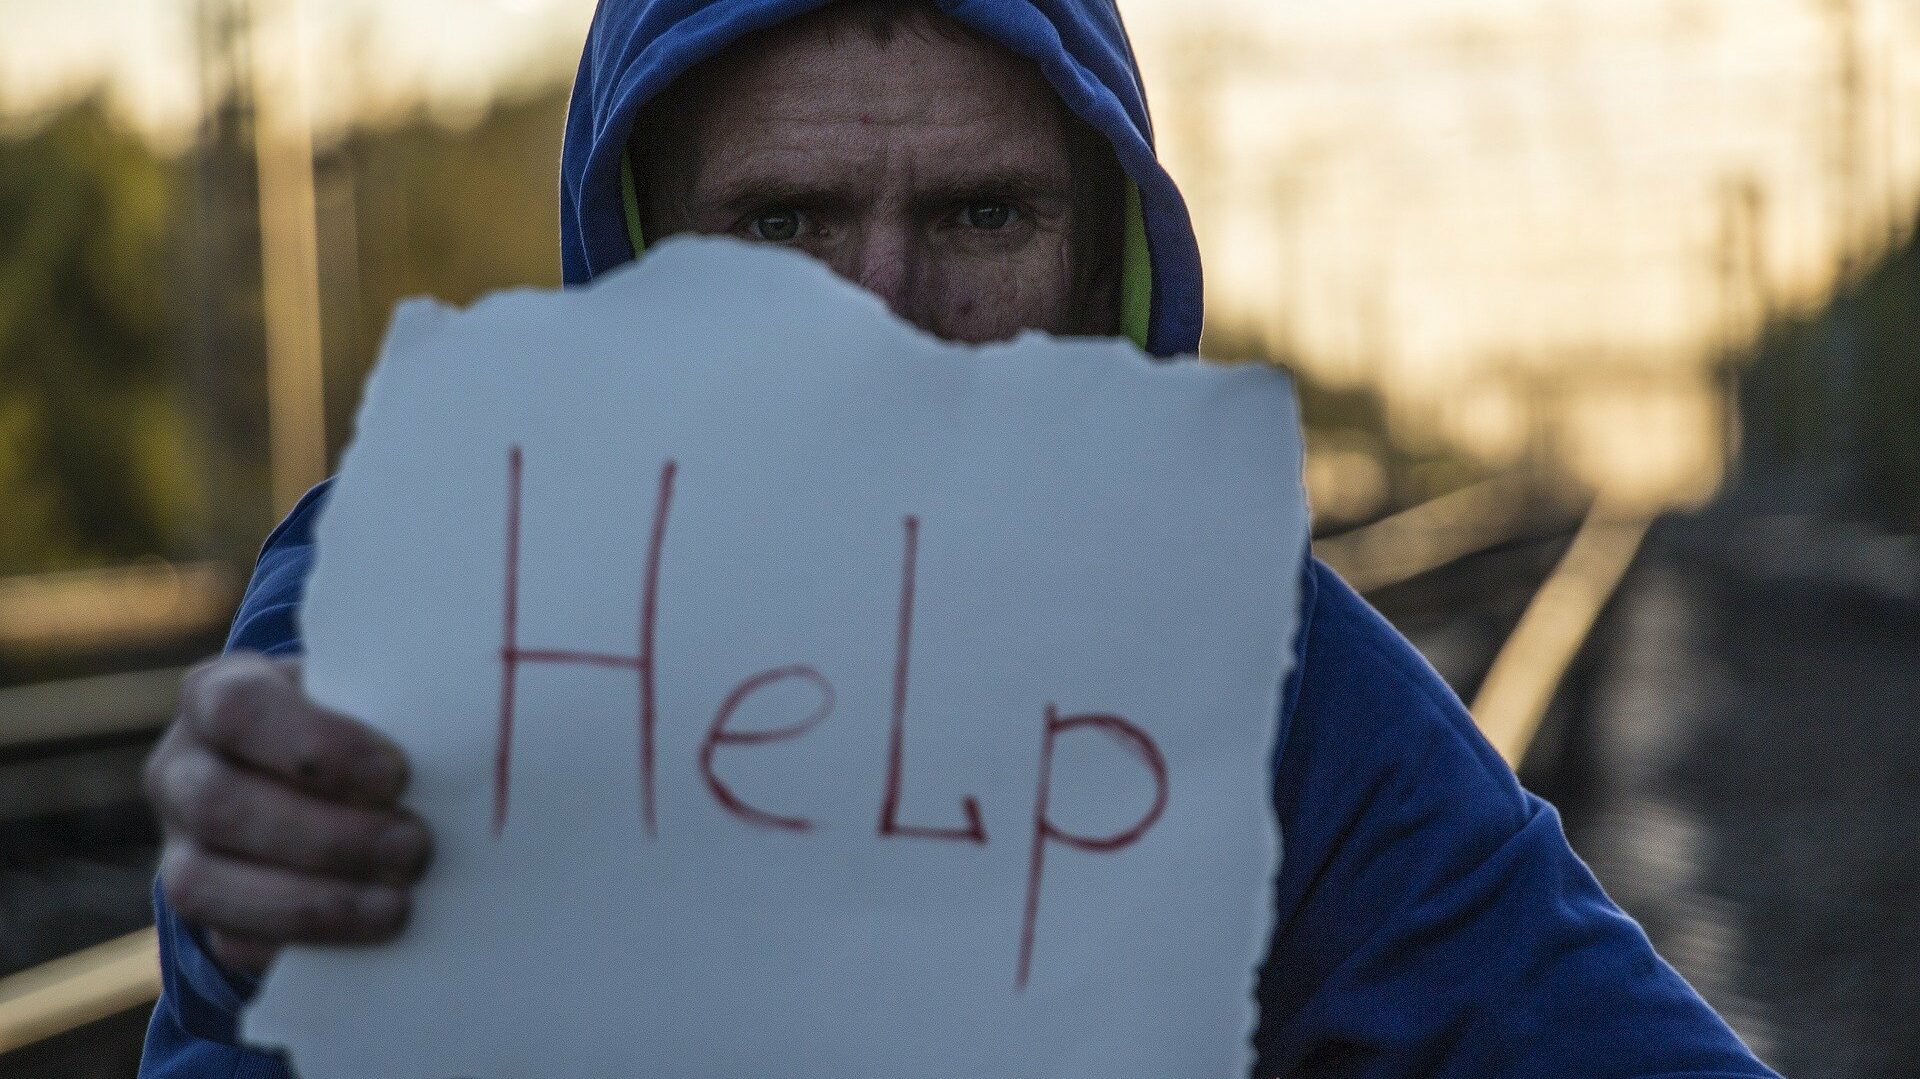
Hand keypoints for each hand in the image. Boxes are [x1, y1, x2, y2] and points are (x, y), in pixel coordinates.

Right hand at [145, 653, 430, 975]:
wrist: (313, 782)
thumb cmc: (354, 727)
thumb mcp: (362, 700)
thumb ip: (387, 713)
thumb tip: (459, 746)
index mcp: (215, 696)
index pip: (240, 711)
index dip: (319, 747)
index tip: (397, 775)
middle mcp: (179, 771)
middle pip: (222, 806)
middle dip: (327, 836)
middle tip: (415, 847)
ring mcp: (177, 848)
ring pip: (204, 886)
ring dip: (312, 901)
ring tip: (398, 904)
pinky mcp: (201, 915)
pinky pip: (228, 943)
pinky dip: (301, 944)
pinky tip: (364, 935)